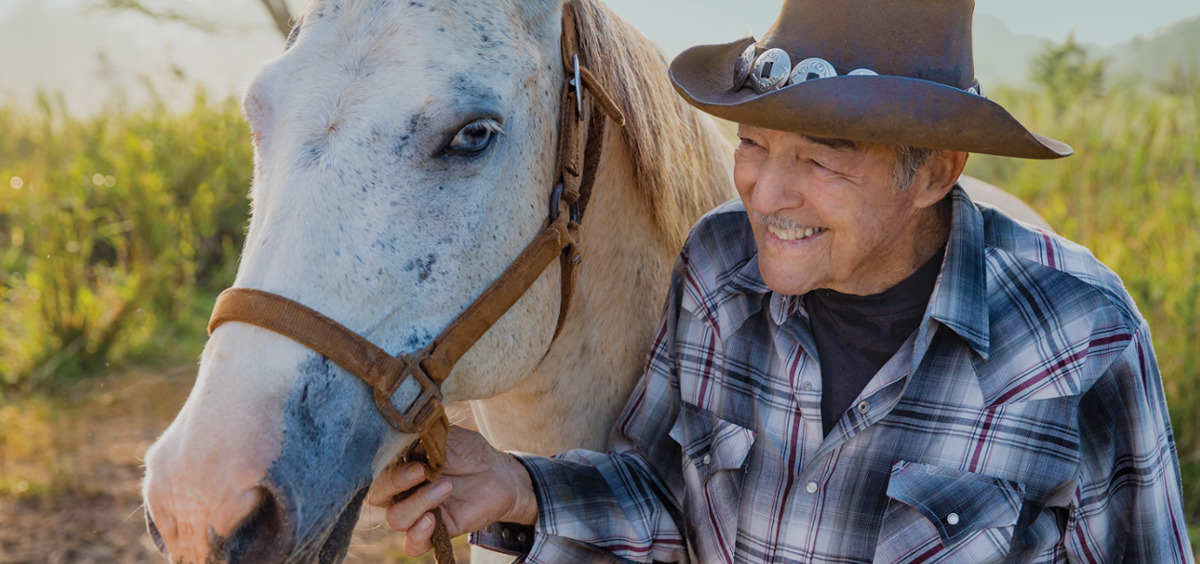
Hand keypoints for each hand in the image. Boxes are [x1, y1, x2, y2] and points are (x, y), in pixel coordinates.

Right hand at [366, 427, 537, 556]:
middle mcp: (403, 491)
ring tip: (447, 487)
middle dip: (396, 482)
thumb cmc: (468, 450)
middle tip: (421, 470)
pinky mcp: (436, 530)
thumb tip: (406, 424)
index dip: (381, 465)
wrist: (498, 472)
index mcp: (399, 466)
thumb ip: (424, 432)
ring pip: (397, 519)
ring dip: (419, 503)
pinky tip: (432, 520)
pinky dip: (418, 535)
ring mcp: (418, 512)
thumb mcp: (446, 434)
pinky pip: (413, 545)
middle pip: (377, 495)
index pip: (373, 470)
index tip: (407, 455)